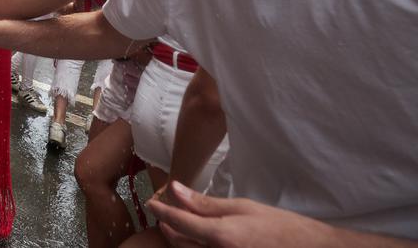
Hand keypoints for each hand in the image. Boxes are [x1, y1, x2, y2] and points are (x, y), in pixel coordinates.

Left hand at [149, 182, 338, 247]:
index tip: (151, 202)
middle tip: (163, 211)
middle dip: (168, 226)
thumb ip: (206, 203)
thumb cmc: (281, 227)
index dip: (161, 210)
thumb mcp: (243, 207)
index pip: (179, 221)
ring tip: (178, 224)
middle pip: (179, 242)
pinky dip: (196, 247)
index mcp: (221, 236)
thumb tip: (176, 189)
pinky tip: (198, 238)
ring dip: (180, 239)